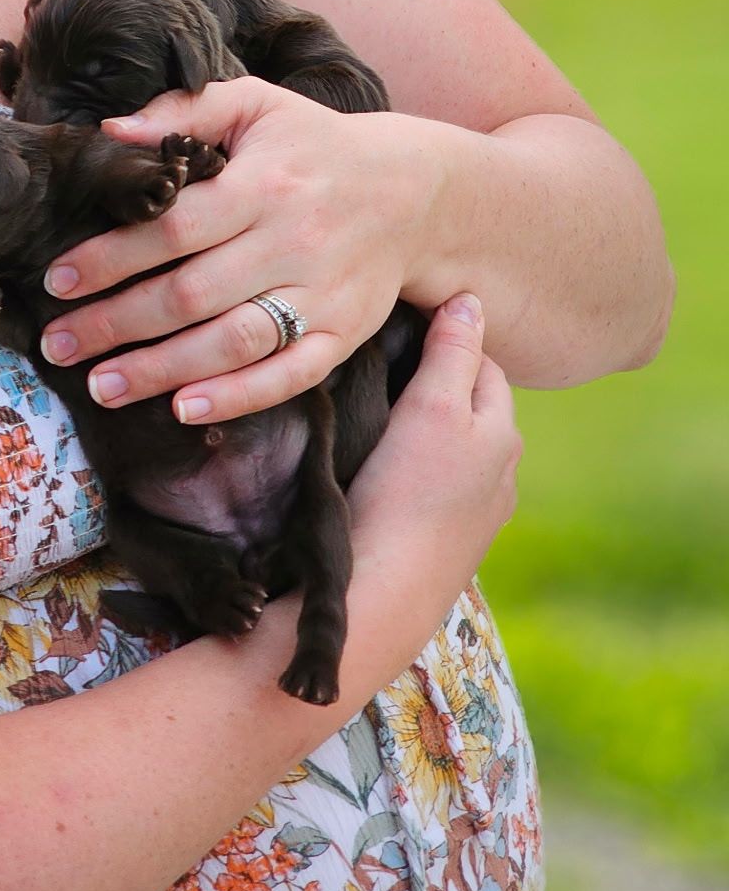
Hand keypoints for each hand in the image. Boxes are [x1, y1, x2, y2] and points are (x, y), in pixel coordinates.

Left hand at [38, 76, 446, 420]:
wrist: (415, 190)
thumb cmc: (314, 144)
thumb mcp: (255, 104)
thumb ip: (183, 111)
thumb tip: (110, 133)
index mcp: (262, 184)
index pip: (172, 228)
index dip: (110, 257)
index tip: (57, 280)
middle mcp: (291, 242)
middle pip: (190, 294)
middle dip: (116, 324)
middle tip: (58, 346)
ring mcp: (321, 294)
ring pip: (232, 342)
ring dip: (161, 370)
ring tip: (101, 385)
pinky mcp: (343, 334)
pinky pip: (289, 374)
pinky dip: (238, 398)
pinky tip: (184, 410)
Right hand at [346, 294, 520, 598]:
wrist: (386, 590)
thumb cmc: (407, 489)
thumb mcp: (434, 405)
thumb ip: (453, 352)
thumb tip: (470, 300)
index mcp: (504, 432)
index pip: (483, 361)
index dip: (446, 338)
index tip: (403, 327)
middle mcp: (503, 472)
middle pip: (473, 405)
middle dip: (441, 382)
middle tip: (389, 365)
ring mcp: (479, 513)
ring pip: (457, 448)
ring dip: (432, 429)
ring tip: (385, 416)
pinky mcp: (450, 543)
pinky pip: (439, 486)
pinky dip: (422, 470)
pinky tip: (392, 474)